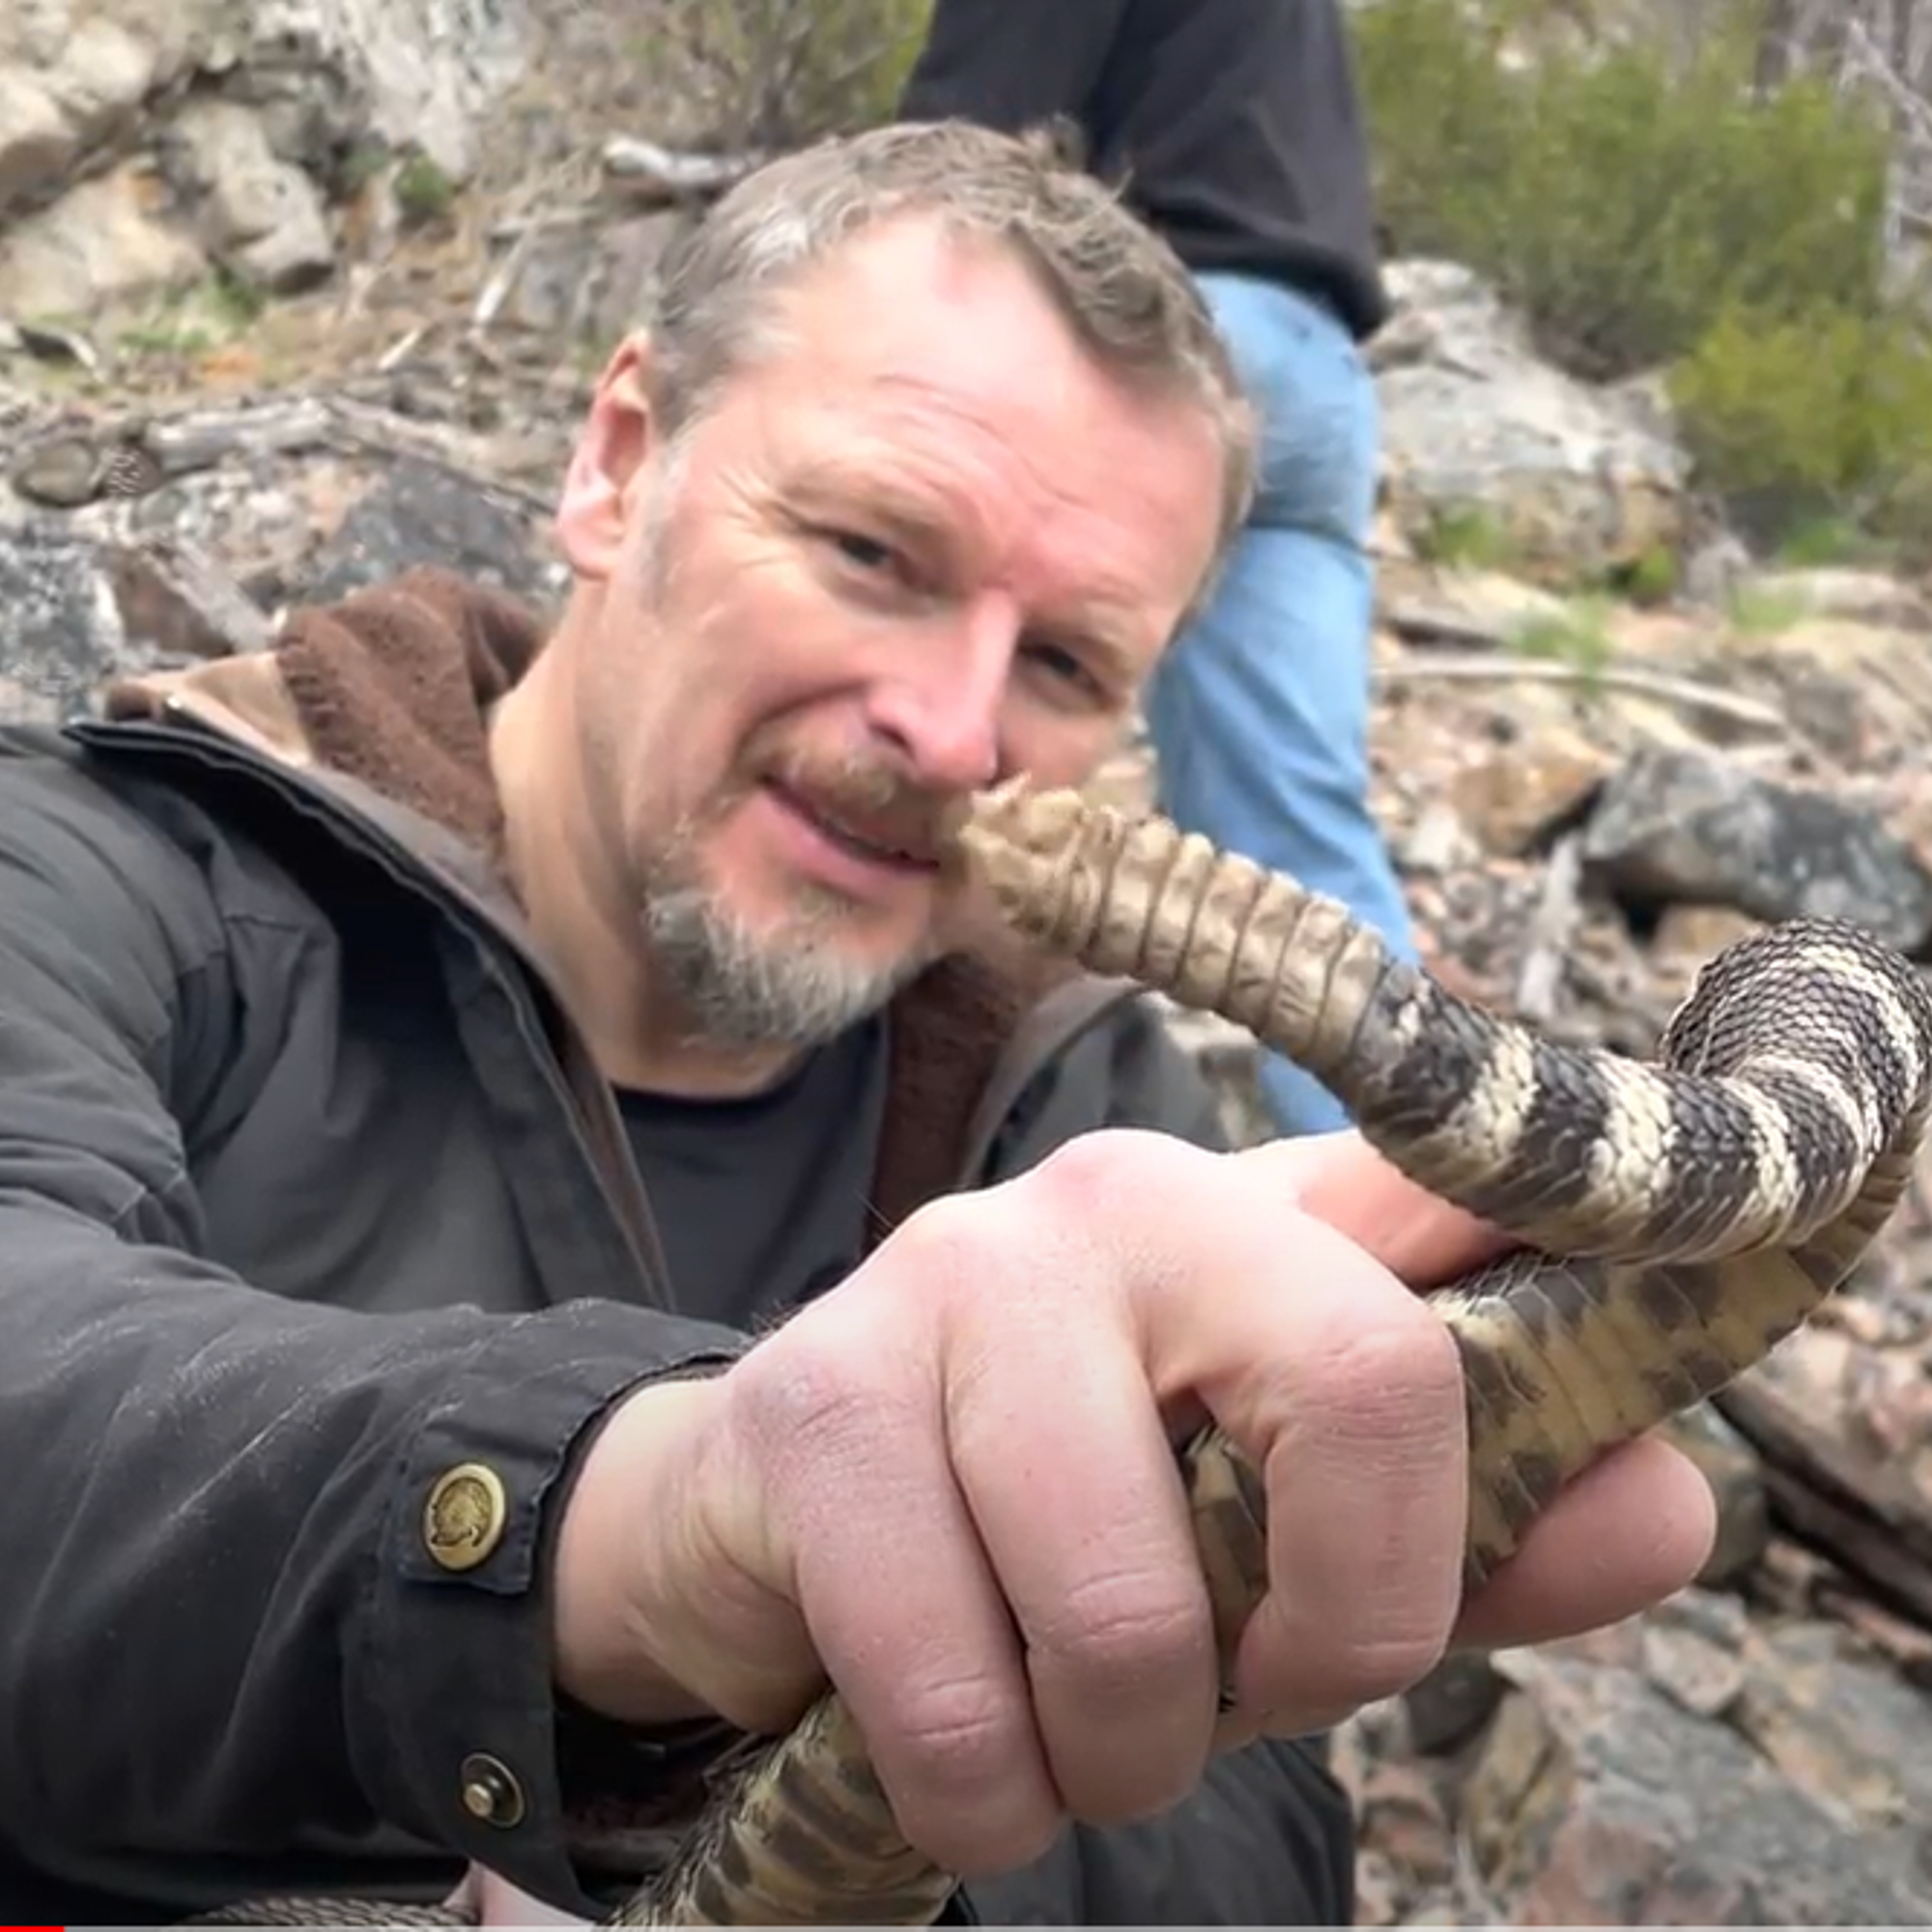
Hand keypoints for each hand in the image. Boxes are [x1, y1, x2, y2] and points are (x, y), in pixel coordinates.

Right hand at [552, 1129, 1713, 1876]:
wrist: (774, 1518)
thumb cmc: (1062, 1522)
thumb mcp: (1283, 1522)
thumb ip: (1481, 1528)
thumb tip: (1664, 1510)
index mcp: (1256, 1208)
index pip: (1467, 1208)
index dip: (1534, 1360)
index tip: (1536, 1465)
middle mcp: (1120, 1193)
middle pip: (1362, 1397)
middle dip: (1316, 1647)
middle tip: (1227, 1689)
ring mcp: (956, 1271)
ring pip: (1131, 1610)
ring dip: (1120, 1755)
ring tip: (1073, 1721)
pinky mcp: (817, 1401)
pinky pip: (955, 1696)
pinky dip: (983, 1799)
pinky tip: (965, 1749)